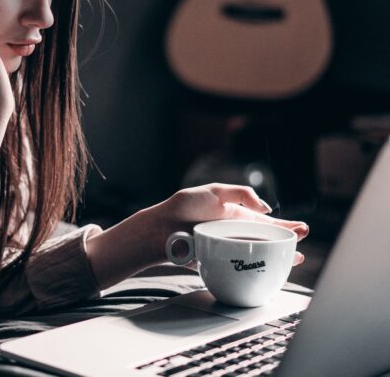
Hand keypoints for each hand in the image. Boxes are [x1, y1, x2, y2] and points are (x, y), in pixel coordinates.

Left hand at [155, 183, 308, 266]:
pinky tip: (268, 272)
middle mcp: (234, 233)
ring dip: (276, 257)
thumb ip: (241, 193)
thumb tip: (265, 209)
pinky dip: (256, 270)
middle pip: (265, 239)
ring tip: (294, 259)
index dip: (283, 225)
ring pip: (257, 255)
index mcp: (235, 215)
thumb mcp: (215, 190)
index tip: (302, 229)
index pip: (264, 221)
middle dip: (286, 241)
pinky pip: (241, 268)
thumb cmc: (184, 206)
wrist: (161, 228)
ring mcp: (227, 248)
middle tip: (303, 243)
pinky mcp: (219, 262)